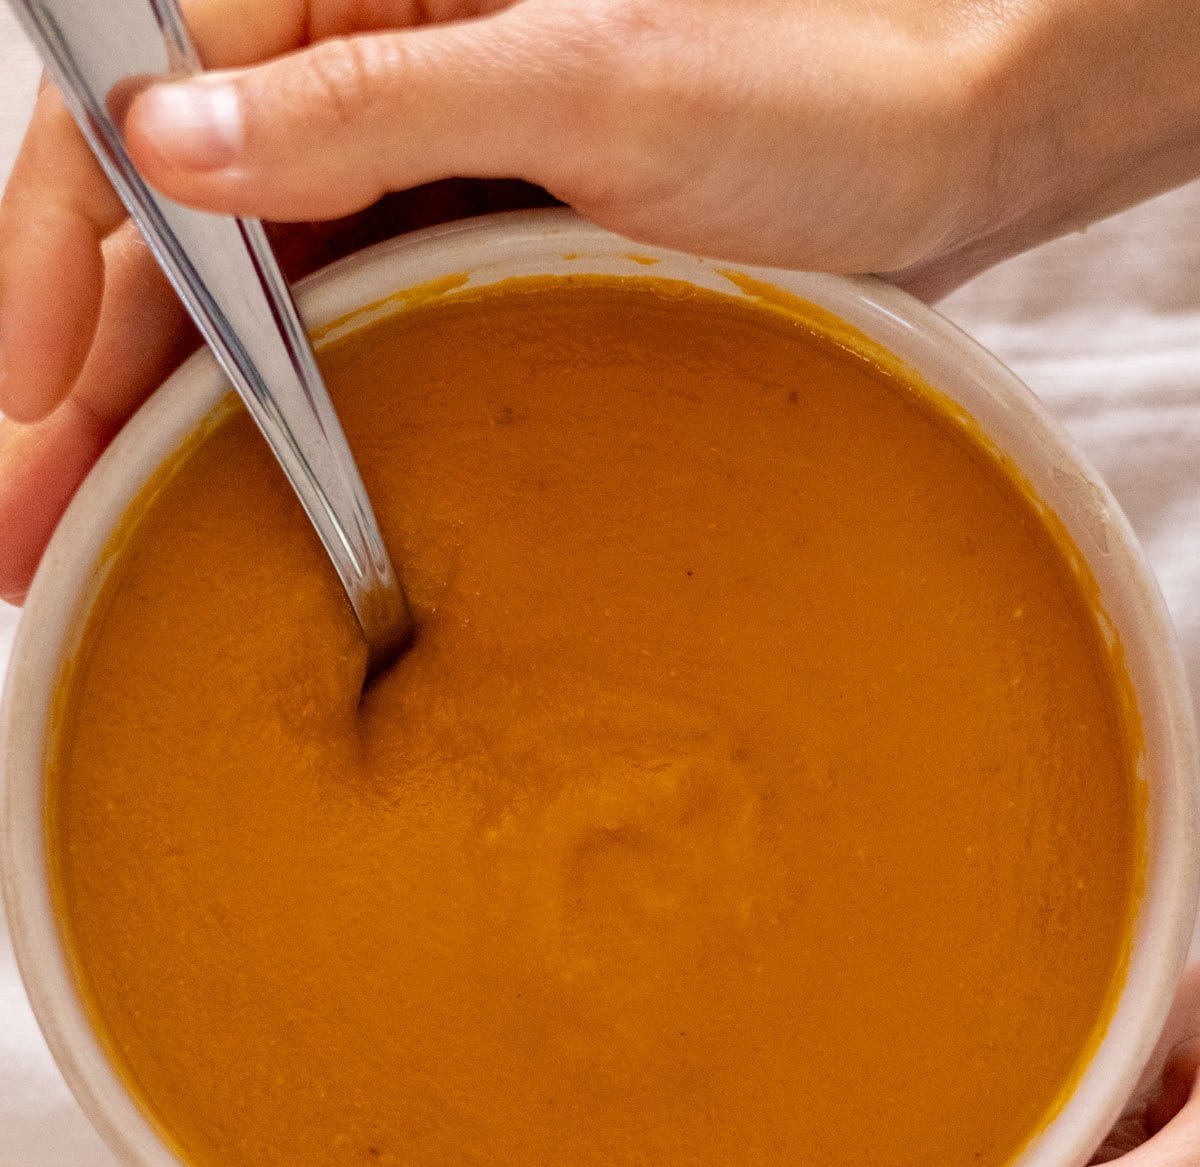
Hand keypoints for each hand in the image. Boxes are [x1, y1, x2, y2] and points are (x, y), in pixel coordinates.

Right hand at [5, 0, 1199, 598]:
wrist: (946, 143)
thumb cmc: (811, 85)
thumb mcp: (579, 86)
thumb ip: (364, 108)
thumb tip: (168, 141)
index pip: (136, 118)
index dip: (57, 279)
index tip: (24, 418)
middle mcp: (362, 58)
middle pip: (161, 223)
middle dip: (79, 382)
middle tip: (32, 537)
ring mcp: (411, 152)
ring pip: (228, 286)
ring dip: (151, 413)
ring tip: (95, 545)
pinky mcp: (462, 229)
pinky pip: (322, 322)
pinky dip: (262, 411)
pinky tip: (224, 489)